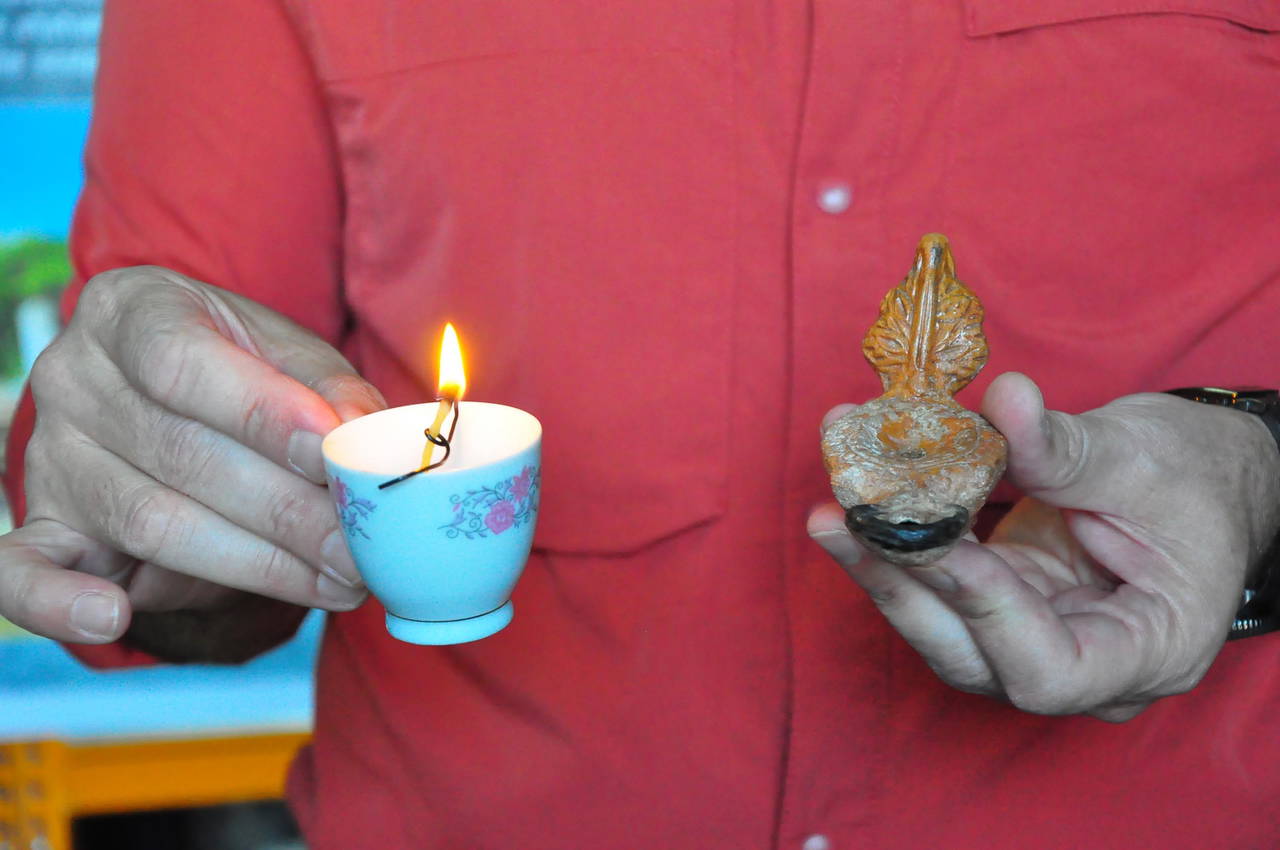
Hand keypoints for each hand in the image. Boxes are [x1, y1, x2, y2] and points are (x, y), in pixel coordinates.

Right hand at [0, 267, 386, 645]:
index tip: (330, 454)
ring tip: (335, 582)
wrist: (169, 396)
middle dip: (286, 511)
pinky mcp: (44, 526)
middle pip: (179, 453)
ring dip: (254, 563)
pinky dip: (60, 604)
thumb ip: (327, 390)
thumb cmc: (239, 370)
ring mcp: (51, 456)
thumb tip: (361, 433)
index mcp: (130, 310)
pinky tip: (112, 617)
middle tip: (358, 548)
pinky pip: (24, 574)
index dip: (260, 412)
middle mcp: (73, 377)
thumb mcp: (288, 355)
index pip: (181, 360)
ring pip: (151, 520)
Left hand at [809, 372, 1279, 720]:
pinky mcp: (995, 601)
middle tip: (840, 518)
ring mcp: (1029, 637)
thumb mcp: (1144, 457)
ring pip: (937, 624)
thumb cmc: (1196, 479)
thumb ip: (1067, 446)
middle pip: (970, 653)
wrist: (1197, 480)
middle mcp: (1080, 667)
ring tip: (829, 504)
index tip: (941, 542)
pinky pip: (933, 584)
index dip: (985, 610)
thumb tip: (1003, 401)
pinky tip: (851, 493)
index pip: (1048, 670)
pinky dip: (892, 539)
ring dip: (878, 562)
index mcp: (1146, 652)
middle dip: (900, 584)